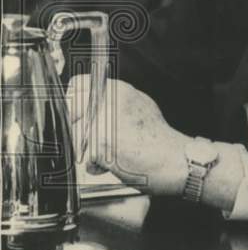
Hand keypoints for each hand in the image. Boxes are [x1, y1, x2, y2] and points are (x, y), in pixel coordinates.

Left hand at [67, 76, 188, 196]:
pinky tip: (111, 163)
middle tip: (94, 137)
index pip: (78, 84)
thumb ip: (115, 101)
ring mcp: (103, 120)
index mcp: (119, 89)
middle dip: (77, 126)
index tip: (79, 113)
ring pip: (74, 134)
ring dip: (86, 147)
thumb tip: (92, 104)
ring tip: (109, 152)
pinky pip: (82, 155)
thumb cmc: (159, 139)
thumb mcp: (140, 106)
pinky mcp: (99, 142)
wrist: (175, 159)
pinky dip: (94, 164)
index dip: (75, 101)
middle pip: (70, 110)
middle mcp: (109, 100)